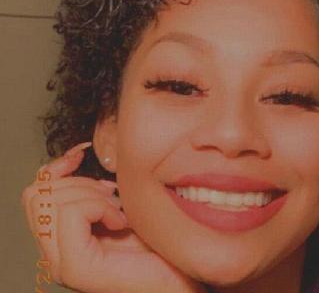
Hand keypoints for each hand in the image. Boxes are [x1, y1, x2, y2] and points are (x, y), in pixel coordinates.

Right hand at [21, 142, 207, 292]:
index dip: (55, 168)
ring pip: (52, 202)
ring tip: (116, 211)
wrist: (178, 272)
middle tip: (109, 196)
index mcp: (59, 238)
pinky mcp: (77, 268)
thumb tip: (75, 153)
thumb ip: (89, 185)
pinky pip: (72, 213)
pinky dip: (100, 207)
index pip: (33, 194)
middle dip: (78, 183)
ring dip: (92, 196)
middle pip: (37, 195)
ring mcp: (62, 263)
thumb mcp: (115, 200)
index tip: (80, 155)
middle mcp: (53, 253)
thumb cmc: (153, 237)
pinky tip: (120, 222)